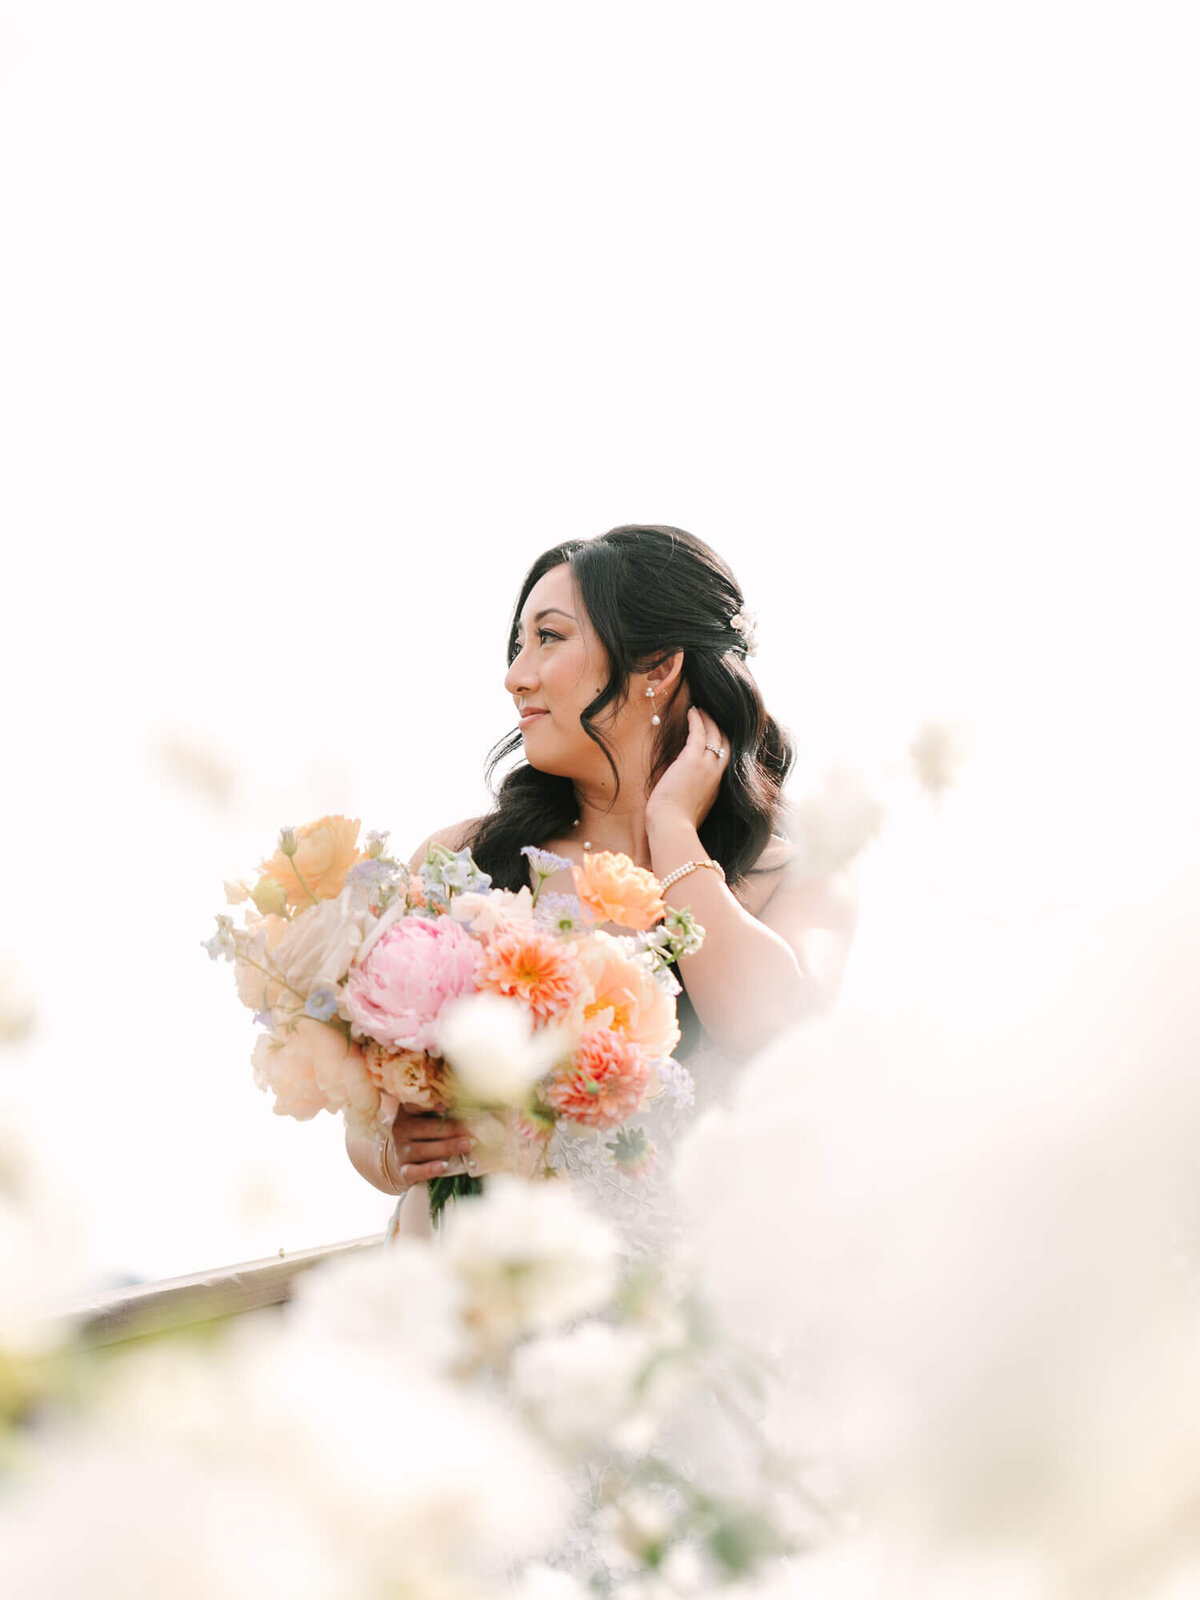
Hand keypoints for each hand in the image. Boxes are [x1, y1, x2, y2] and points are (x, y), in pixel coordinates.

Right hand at [386, 1103, 474, 1188]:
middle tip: (469, 1129)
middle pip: (424, 1128)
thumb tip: (465, 1106)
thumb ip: (440, 1112)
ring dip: (446, 1147)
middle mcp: (401, 1131)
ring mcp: (401, 1152)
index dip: (429, 1105)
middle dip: (450, 1129)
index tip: (446, 1105)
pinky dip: (428, 1170)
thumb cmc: (422, 1134)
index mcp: (406, 1113)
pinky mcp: (403, 1171)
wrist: (404, 1160)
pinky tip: (443, 1166)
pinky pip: (414, 1171)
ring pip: (422, 1150)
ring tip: (465, 1145)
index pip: (414, 1105)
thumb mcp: (425, 1118)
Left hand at [646, 706, 730, 832]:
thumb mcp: (692, 808)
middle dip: (718, 727)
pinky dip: (696, 720)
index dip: (721, 744)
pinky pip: (699, 732)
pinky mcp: (692, 759)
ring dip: (708, 719)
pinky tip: (691, 712)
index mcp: (716, 787)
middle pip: (724, 743)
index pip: (725, 759)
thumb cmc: (675, 823)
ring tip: (700, 709)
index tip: (715, 734)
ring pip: (714, 734)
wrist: (672, 826)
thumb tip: (684, 791)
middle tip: (709, 716)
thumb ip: (693, 795)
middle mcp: (717, 774)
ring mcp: (707, 766)